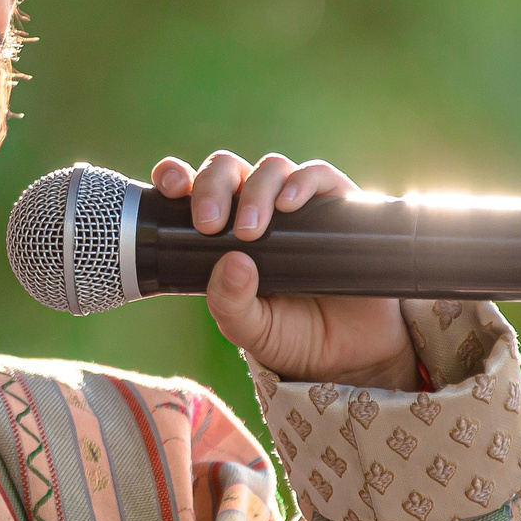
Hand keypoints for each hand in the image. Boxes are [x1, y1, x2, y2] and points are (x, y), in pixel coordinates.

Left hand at [152, 151, 417, 389]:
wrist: (350, 353)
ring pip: (271, 168)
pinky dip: (302, 181)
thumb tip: (231, 263)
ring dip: (255, 190)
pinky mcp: (338, 205)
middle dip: (212, 186)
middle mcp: (258, 208)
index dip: (176, 175)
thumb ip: (230, 303)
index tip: (170, 186)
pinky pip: (319, 176)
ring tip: (251, 229)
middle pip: (229, 170)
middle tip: (209, 224)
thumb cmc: (291, 335)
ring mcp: (298, 204)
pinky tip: (289, 203)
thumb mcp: (249, 328)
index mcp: (223, 229)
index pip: (192, 187)